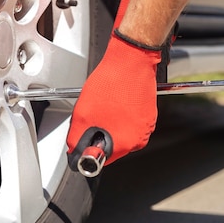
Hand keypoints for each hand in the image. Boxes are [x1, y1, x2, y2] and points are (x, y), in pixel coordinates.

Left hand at [66, 30, 161, 169]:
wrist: (131, 61)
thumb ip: (77, 139)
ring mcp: (146, 127)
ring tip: (104, 109)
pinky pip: (129, 125)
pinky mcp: (148, 116)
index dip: (87, 151)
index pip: (100, 161)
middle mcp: (139, 138)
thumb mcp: (83, 115)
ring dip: (108, 128)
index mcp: (124, 142)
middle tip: (91, 119)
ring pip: (120, 136)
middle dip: (98, 138)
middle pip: (111, 149)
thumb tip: (75, 151)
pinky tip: (113, 104)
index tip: (82, 144)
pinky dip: (119, 118)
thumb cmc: (111, 83)